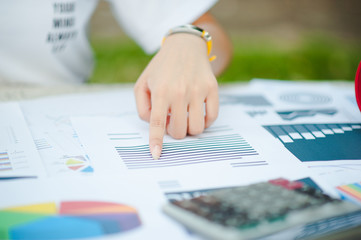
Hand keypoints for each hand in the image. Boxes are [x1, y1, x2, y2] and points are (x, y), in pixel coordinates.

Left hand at [134, 33, 218, 158]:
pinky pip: (212, 117)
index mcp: (160, 91)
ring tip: (185, 117)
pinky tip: (197, 113)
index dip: (156, 142)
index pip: (157, 123)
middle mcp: (180, 92)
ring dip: (189, 129)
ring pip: (196, 128)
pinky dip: (205, 122)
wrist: (184, 46)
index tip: (156, 155)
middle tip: (173, 120)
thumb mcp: (142, 84)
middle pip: (179, 131)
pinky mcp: (213, 89)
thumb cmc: (161, 68)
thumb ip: (143, 108)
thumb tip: (157, 126)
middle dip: (174, 132)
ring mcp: (198, 90)